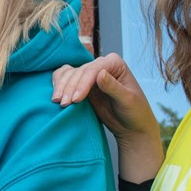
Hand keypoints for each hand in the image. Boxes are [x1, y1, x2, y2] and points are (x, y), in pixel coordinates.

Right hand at [51, 54, 163, 183]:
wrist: (131, 126)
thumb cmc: (135, 112)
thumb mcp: (127, 101)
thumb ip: (114, 87)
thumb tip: (100, 73)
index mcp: (115, 63)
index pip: (94, 69)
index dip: (82, 83)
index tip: (76, 100)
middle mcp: (101, 65)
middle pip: (79, 71)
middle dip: (69, 87)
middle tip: (63, 104)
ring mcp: (91, 75)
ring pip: (69, 74)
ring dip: (61, 86)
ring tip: (58, 102)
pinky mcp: (83, 85)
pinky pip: (66, 78)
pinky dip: (59, 84)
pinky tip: (56, 95)